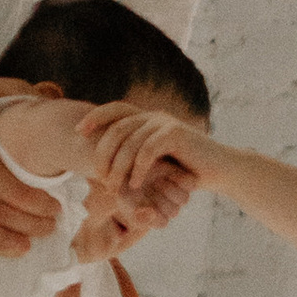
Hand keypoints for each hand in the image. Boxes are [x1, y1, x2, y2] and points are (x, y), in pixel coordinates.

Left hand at [80, 102, 203, 213]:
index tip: (78, 133)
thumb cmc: (185, 170)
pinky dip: (138, 169)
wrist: (218, 170)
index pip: (114, 109)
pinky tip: (136, 184)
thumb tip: (102, 162)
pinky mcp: (175, 134)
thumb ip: (134, 155)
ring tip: (114, 188)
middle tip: (99, 177)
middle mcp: (154, 115)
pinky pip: (147, 149)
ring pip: (129, 141)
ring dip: (118, 167)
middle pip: (116, 127)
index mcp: (147, 118)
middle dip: (102, 153)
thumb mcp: (155, 161)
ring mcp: (165, 122)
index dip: (94, 117)